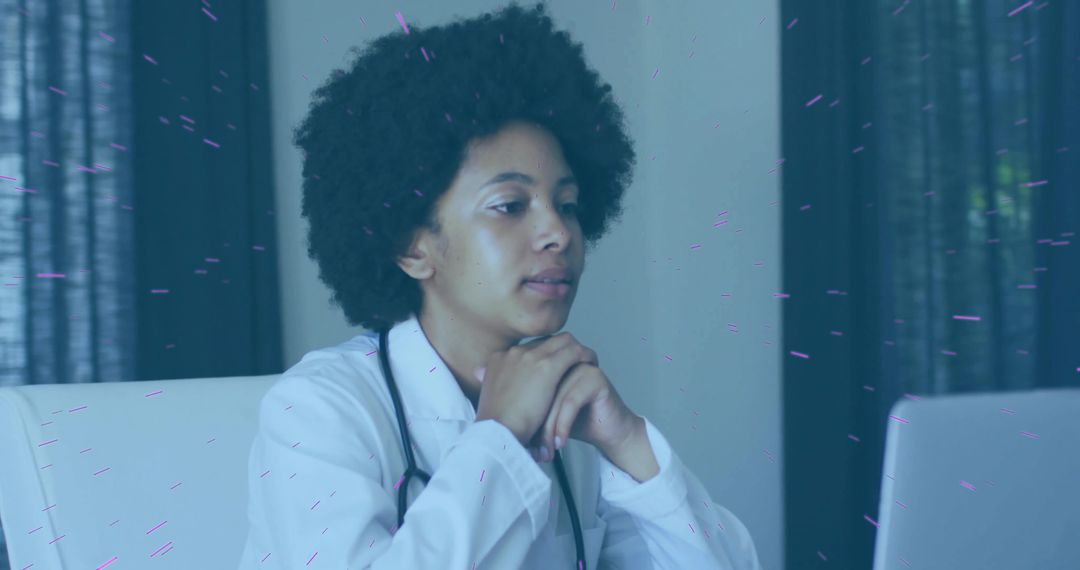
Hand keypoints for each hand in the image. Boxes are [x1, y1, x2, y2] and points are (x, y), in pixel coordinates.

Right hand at [473, 332, 598, 446]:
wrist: (497, 434)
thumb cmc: (497, 429)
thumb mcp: (493, 406)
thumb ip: (501, 396)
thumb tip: (509, 398)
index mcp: (498, 361)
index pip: (528, 350)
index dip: (544, 356)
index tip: (555, 367)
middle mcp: (513, 353)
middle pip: (545, 342)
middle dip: (561, 349)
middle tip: (574, 361)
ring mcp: (529, 356)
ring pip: (562, 341)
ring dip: (576, 350)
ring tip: (587, 361)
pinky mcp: (547, 366)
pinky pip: (574, 351)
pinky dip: (585, 356)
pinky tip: (592, 365)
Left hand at [528, 359, 639, 462]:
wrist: (606, 432)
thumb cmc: (573, 420)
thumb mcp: (539, 409)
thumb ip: (517, 397)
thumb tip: (486, 391)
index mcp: (546, 360)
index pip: (523, 380)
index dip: (520, 411)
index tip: (518, 437)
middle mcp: (562, 360)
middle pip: (536, 387)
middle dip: (531, 421)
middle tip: (529, 447)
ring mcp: (579, 365)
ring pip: (552, 397)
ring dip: (547, 428)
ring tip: (544, 450)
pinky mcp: (595, 377)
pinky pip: (571, 401)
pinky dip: (563, 425)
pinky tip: (559, 443)